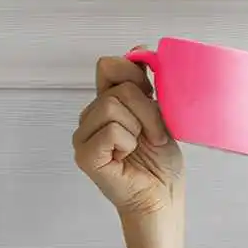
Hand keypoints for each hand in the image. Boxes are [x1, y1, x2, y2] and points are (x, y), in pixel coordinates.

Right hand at [73, 52, 184, 225]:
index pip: (109, 65)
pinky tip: (128, 158)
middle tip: (155, 136)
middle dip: (147, 110)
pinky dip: (128, 143)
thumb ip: (146, 84)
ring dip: (140, 127)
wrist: (162, 197)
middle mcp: (91, 117)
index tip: (152, 96)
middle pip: (118, 88)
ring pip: (113, 106)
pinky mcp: (85, 155)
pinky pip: (111, 130)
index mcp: (107, 103)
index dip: (133, 74)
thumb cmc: (161, 163)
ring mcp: (84, 136)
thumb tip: (138, 50)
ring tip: (142, 147)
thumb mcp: (160, 113)